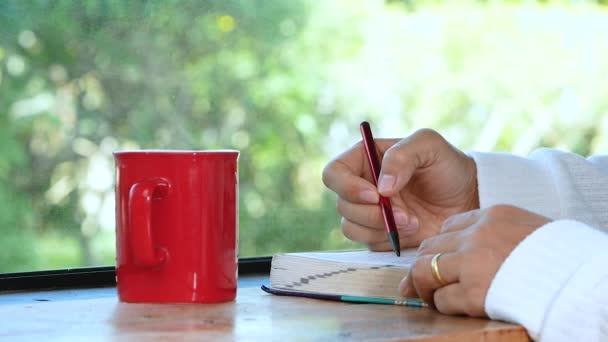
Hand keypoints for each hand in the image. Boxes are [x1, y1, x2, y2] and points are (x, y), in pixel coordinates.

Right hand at [322, 129, 478, 250]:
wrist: (468, 199)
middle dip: (371, 213)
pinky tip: (412, 230)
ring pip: (351, 227)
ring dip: (380, 228)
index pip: (334, 173)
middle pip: (342, 205)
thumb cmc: (447, 166)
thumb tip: (381, 187)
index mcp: (364, 160)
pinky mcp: (378, 235)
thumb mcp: (429, 146)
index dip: (347, 186)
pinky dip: (388, 240)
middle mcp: (361, 186)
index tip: (374, 195)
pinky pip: (368, 243)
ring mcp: (368, 212)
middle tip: (404, 214)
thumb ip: (401, 156)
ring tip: (413, 221)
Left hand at [400, 205, 550, 316]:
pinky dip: (442, 305)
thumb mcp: (527, 227)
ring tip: (430, 296)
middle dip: (425, 265)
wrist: (577, 279)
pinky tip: (451, 307)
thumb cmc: (557, 256)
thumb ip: (497, 231)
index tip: (443, 259)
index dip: (442, 245)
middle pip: (430, 247)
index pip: (449, 226)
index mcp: (492, 216)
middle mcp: (477, 236)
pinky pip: (441, 299)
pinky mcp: (474, 294)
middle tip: (426, 281)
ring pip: (425, 271)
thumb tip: (470, 246)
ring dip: (424, 286)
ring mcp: (473, 264)